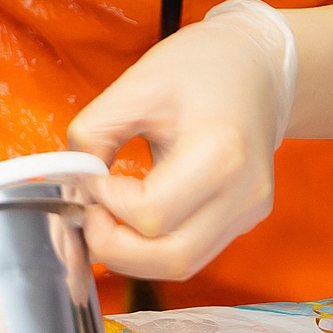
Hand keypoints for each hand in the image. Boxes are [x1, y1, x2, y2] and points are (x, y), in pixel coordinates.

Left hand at [65, 0, 298, 281]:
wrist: (256, 67)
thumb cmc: (199, 68)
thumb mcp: (136, 85)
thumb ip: (95, 132)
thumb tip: (76, 179)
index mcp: (220, 154)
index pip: (150, 214)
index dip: (107, 203)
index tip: (92, 176)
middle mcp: (243, 194)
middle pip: (172, 258)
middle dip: (116, 247)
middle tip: (91, 215)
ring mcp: (248, 212)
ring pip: (183, 264)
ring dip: (134, 253)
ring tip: (110, 214)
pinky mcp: (244, 219)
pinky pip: (193, 251)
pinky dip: (155, 245)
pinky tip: (135, 215)